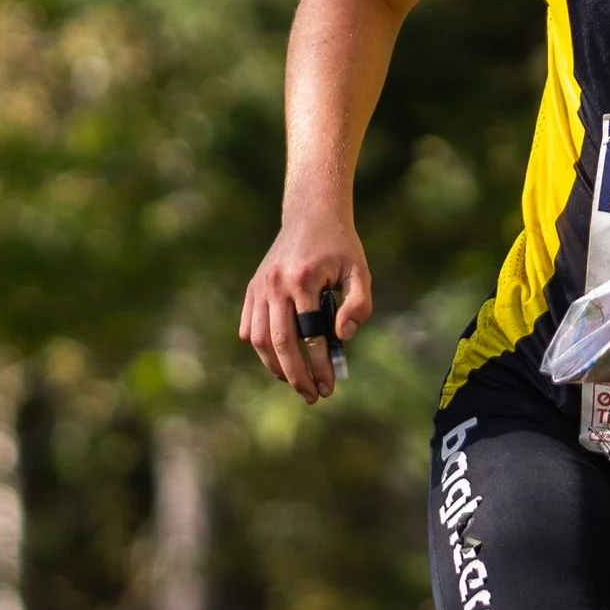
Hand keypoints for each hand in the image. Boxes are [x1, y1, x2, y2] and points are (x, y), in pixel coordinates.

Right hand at [241, 215, 374, 402]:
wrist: (311, 213)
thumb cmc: (340, 246)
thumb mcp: (360, 271)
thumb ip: (359, 305)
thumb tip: (342, 339)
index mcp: (305, 279)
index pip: (310, 335)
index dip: (319, 366)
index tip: (329, 387)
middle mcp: (277, 283)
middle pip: (280, 343)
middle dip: (296, 376)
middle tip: (312, 396)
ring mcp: (260, 286)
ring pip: (260, 339)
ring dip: (275, 367)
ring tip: (294, 383)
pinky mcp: (252, 287)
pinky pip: (249, 327)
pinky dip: (260, 348)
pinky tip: (277, 361)